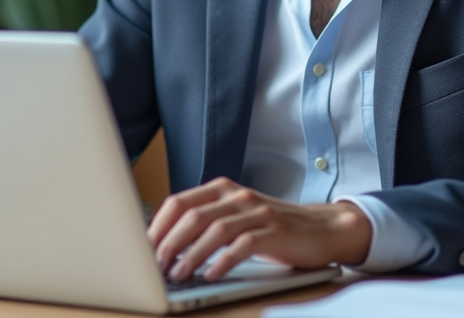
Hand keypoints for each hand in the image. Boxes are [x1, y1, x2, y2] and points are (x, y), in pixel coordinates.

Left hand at [147, 177, 371, 281]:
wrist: (320, 228)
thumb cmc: (270, 227)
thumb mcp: (234, 217)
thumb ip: (204, 222)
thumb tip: (161, 244)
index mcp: (221, 189)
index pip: (179, 202)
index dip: (158, 226)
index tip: (142, 250)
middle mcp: (237, 195)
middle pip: (192, 215)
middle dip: (168, 243)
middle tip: (155, 266)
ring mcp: (257, 211)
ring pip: (215, 230)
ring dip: (191, 254)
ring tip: (177, 274)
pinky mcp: (274, 231)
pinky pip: (243, 245)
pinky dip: (222, 261)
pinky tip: (210, 275)